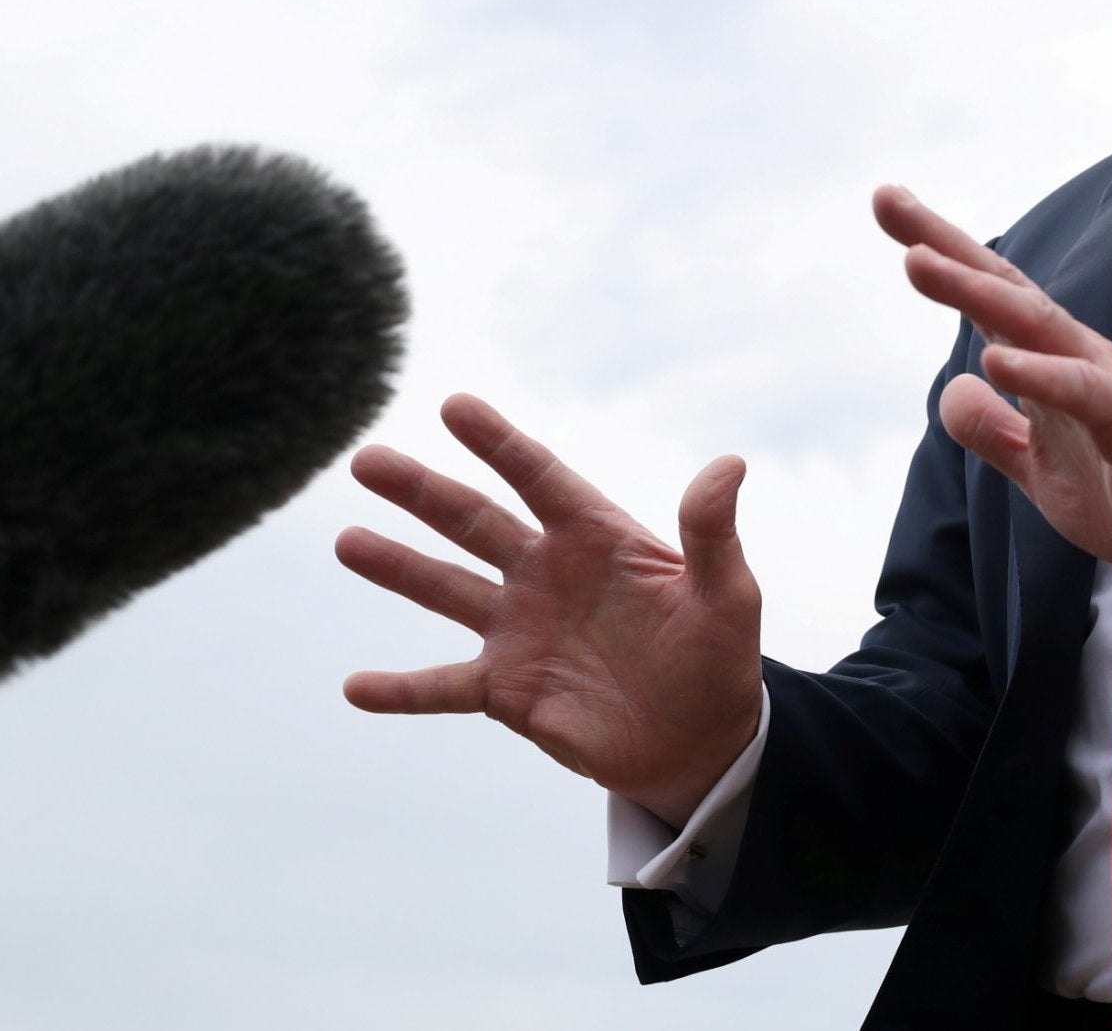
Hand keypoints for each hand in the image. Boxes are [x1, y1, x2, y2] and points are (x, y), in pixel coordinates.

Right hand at [336, 394, 762, 825]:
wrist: (700, 742)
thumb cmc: (719, 658)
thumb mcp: (726, 595)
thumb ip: (712, 533)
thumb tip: (729, 464)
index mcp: (598, 538)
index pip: (540, 478)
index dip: (499, 444)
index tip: (454, 406)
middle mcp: (547, 573)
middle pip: (475, 521)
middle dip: (422, 491)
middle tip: (366, 460)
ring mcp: (520, 629)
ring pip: (445, 589)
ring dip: (397, 566)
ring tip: (346, 540)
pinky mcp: (506, 689)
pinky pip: (441, 686)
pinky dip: (399, 690)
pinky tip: (354, 686)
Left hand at [873, 185, 1111, 587]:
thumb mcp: (1036, 465)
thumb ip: (992, 429)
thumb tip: (955, 387)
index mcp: (1049, 360)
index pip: (988, 296)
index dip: (940, 251)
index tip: (888, 202)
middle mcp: (1074, 355)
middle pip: (1003, 288)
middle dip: (944, 244)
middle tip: (888, 199)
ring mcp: (1104, 385)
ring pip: (1035, 325)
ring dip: (974, 291)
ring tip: (916, 261)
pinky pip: (1082, 394)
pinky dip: (1041, 374)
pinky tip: (996, 362)